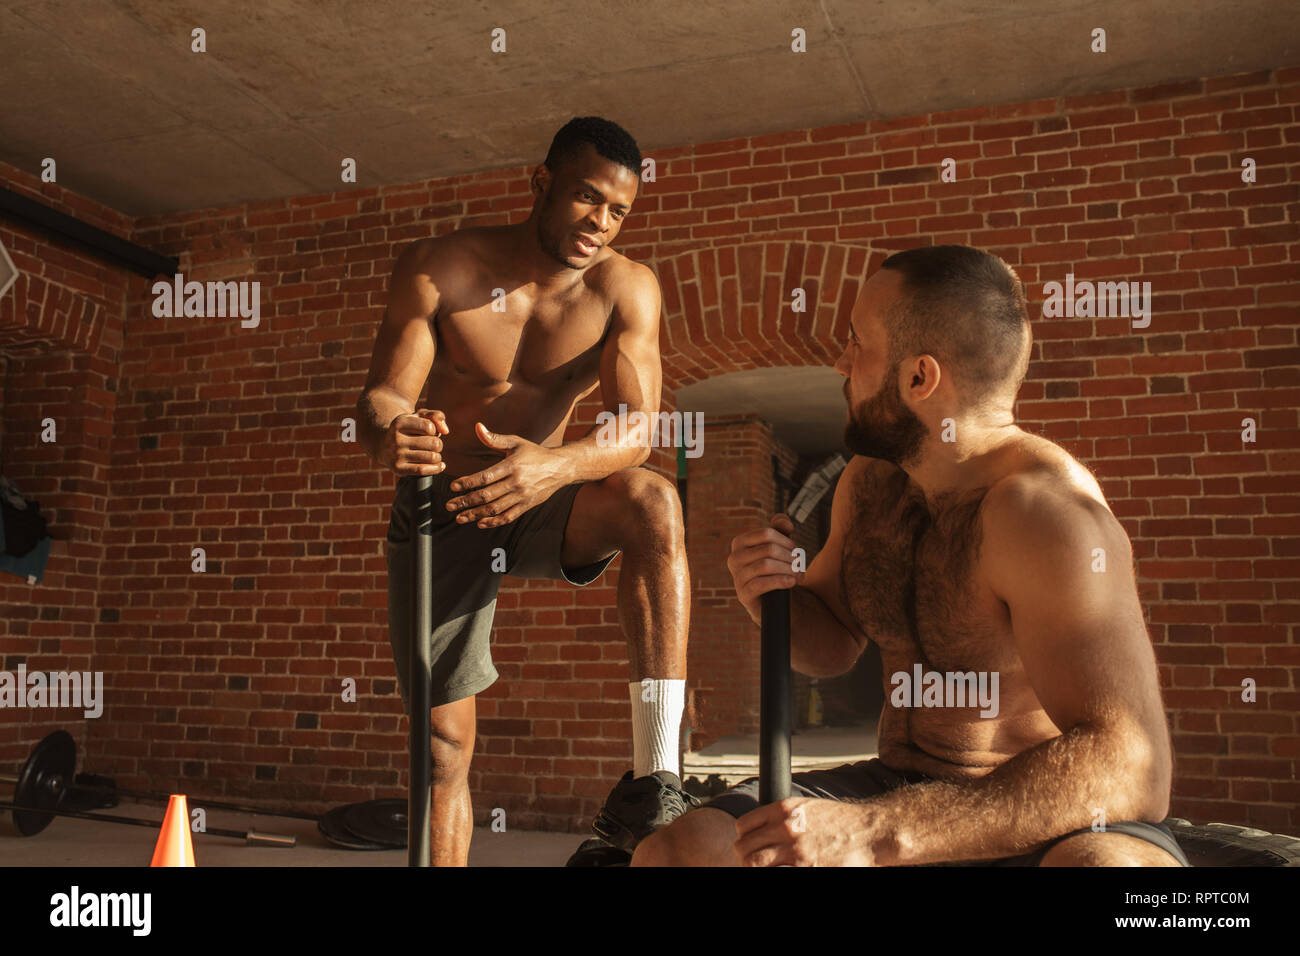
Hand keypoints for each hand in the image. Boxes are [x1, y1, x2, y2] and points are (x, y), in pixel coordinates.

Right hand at [381, 409, 448, 476]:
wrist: (384, 446)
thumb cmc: (408, 429)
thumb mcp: (419, 416)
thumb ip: (436, 416)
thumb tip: (445, 431)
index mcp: (400, 422)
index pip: (430, 427)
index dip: (434, 430)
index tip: (428, 432)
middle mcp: (395, 438)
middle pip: (434, 443)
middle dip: (438, 444)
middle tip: (431, 445)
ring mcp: (396, 454)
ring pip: (432, 457)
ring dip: (437, 457)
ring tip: (432, 454)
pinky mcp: (398, 469)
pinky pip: (423, 471)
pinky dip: (436, 468)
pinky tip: (439, 465)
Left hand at [444, 423, 570, 528]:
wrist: (561, 467)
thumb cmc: (535, 453)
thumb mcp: (516, 442)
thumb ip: (494, 438)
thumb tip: (477, 427)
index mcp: (511, 466)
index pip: (485, 477)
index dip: (467, 483)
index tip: (453, 487)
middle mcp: (516, 482)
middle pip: (487, 495)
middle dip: (466, 502)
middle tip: (449, 506)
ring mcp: (522, 496)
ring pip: (495, 509)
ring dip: (475, 515)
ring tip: (460, 518)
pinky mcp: (527, 505)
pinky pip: (508, 516)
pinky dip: (494, 521)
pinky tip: (480, 523)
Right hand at [727, 513, 804, 623]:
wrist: (774, 601)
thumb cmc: (776, 570)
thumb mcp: (778, 547)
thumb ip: (780, 529)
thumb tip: (782, 520)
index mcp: (740, 543)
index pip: (766, 533)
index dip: (786, 541)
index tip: (798, 552)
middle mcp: (734, 558)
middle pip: (768, 549)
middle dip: (790, 557)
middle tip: (802, 566)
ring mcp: (737, 577)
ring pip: (766, 565)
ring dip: (789, 570)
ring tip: (800, 575)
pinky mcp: (743, 594)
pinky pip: (761, 584)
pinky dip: (780, 581)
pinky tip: (792, 582)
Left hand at [734, 797, 882, 866]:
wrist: (871, 833)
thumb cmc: (842, 822)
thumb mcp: (807, 807)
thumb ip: (782, 816)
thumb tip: (761, 829)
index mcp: (784, 809)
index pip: (744, 825)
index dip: (744, 838)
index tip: (750, 845)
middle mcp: (786, 828)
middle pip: (745, 848)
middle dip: (746, 857)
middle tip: (755, 863)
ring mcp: (796, 852)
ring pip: (754, 864)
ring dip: (755, 868)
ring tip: (766, 868)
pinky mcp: (807, 869)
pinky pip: (776, 874)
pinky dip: (774, 873)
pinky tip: (783, 870)